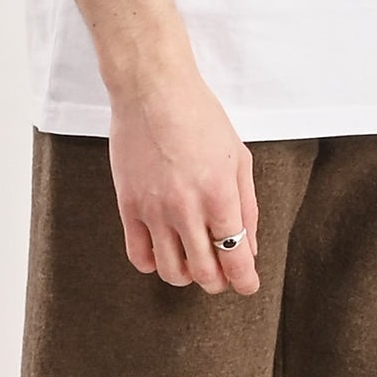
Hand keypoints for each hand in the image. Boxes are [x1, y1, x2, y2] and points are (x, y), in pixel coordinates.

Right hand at [107, 65, 260, 293]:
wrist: (152, 91)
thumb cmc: (200, 117)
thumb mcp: (239, 158)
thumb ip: (247, 207)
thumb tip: (249, 248)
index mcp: (220, 195)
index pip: (236, 259)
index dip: (245, 281)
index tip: (248, 286)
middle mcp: (186, 209)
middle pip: (204, 273)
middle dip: (218, 282)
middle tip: (222, 275)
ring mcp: (154, 210)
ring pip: (171, 272)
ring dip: (187, 277)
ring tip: (193, 263)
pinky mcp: (128, 206)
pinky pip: (138, 256)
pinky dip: (154, 264)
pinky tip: (164, 250)